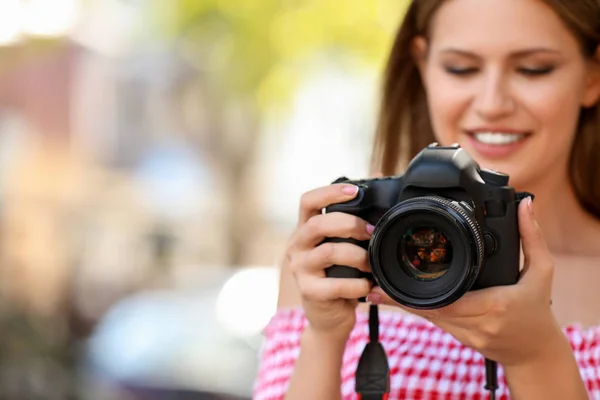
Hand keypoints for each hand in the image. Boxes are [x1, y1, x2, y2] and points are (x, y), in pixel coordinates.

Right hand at [284, 183, 374, 338]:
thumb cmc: (340, 276)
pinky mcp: (308, 292)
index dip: (330, 192)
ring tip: (371, 263)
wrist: (329, 316)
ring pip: (329, 252)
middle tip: (372, 232)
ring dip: (357, 255)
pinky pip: (335, 284)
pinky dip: (357, 284)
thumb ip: (352, 223)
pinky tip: (367, 285)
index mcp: (305, 230)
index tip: (355, 190)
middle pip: (318, 223)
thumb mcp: (343, 246)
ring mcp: (300, 269)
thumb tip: (378, 185)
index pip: (308, 201)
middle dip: (351, 224)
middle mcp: (297, 246)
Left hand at [367, 197, 561, 366]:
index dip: (418, 295)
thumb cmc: (538, 309)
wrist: (536, 352)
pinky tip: (396, 299)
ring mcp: (467, 334)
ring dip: (402, 304)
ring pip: (428, 318)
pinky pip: (435, 323)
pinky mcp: (461, 338)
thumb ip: (532, 237)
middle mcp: (477, 322)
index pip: (449, 300)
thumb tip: (525, 205)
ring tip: (376, 289)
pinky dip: (416, 310)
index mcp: (494, 305)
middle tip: (374, 282)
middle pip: (430, 310)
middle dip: (399, 297)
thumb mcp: (542, 271)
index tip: (396, 280)